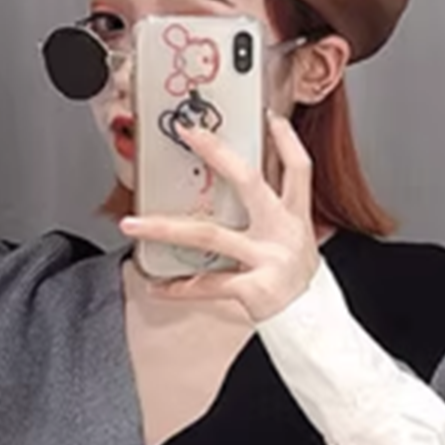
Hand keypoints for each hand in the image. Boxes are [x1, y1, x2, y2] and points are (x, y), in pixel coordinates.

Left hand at [120, 114, 319, 323]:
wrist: (313, 327)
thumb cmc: (297, 283)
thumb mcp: (299, 242)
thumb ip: (277, 215)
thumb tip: (247, 187)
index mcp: (297, 218)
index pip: (298, 168)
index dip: (286, 141)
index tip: (269, 117)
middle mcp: (283, 232)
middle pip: (249, 183)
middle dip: (218, 154)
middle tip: (189, 133)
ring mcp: (268, 259)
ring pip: (209, 235)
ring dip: (165, 228)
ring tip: (132, 225)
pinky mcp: (253, 288)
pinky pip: (207, 286)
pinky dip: (178, 288)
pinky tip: (156, 286)